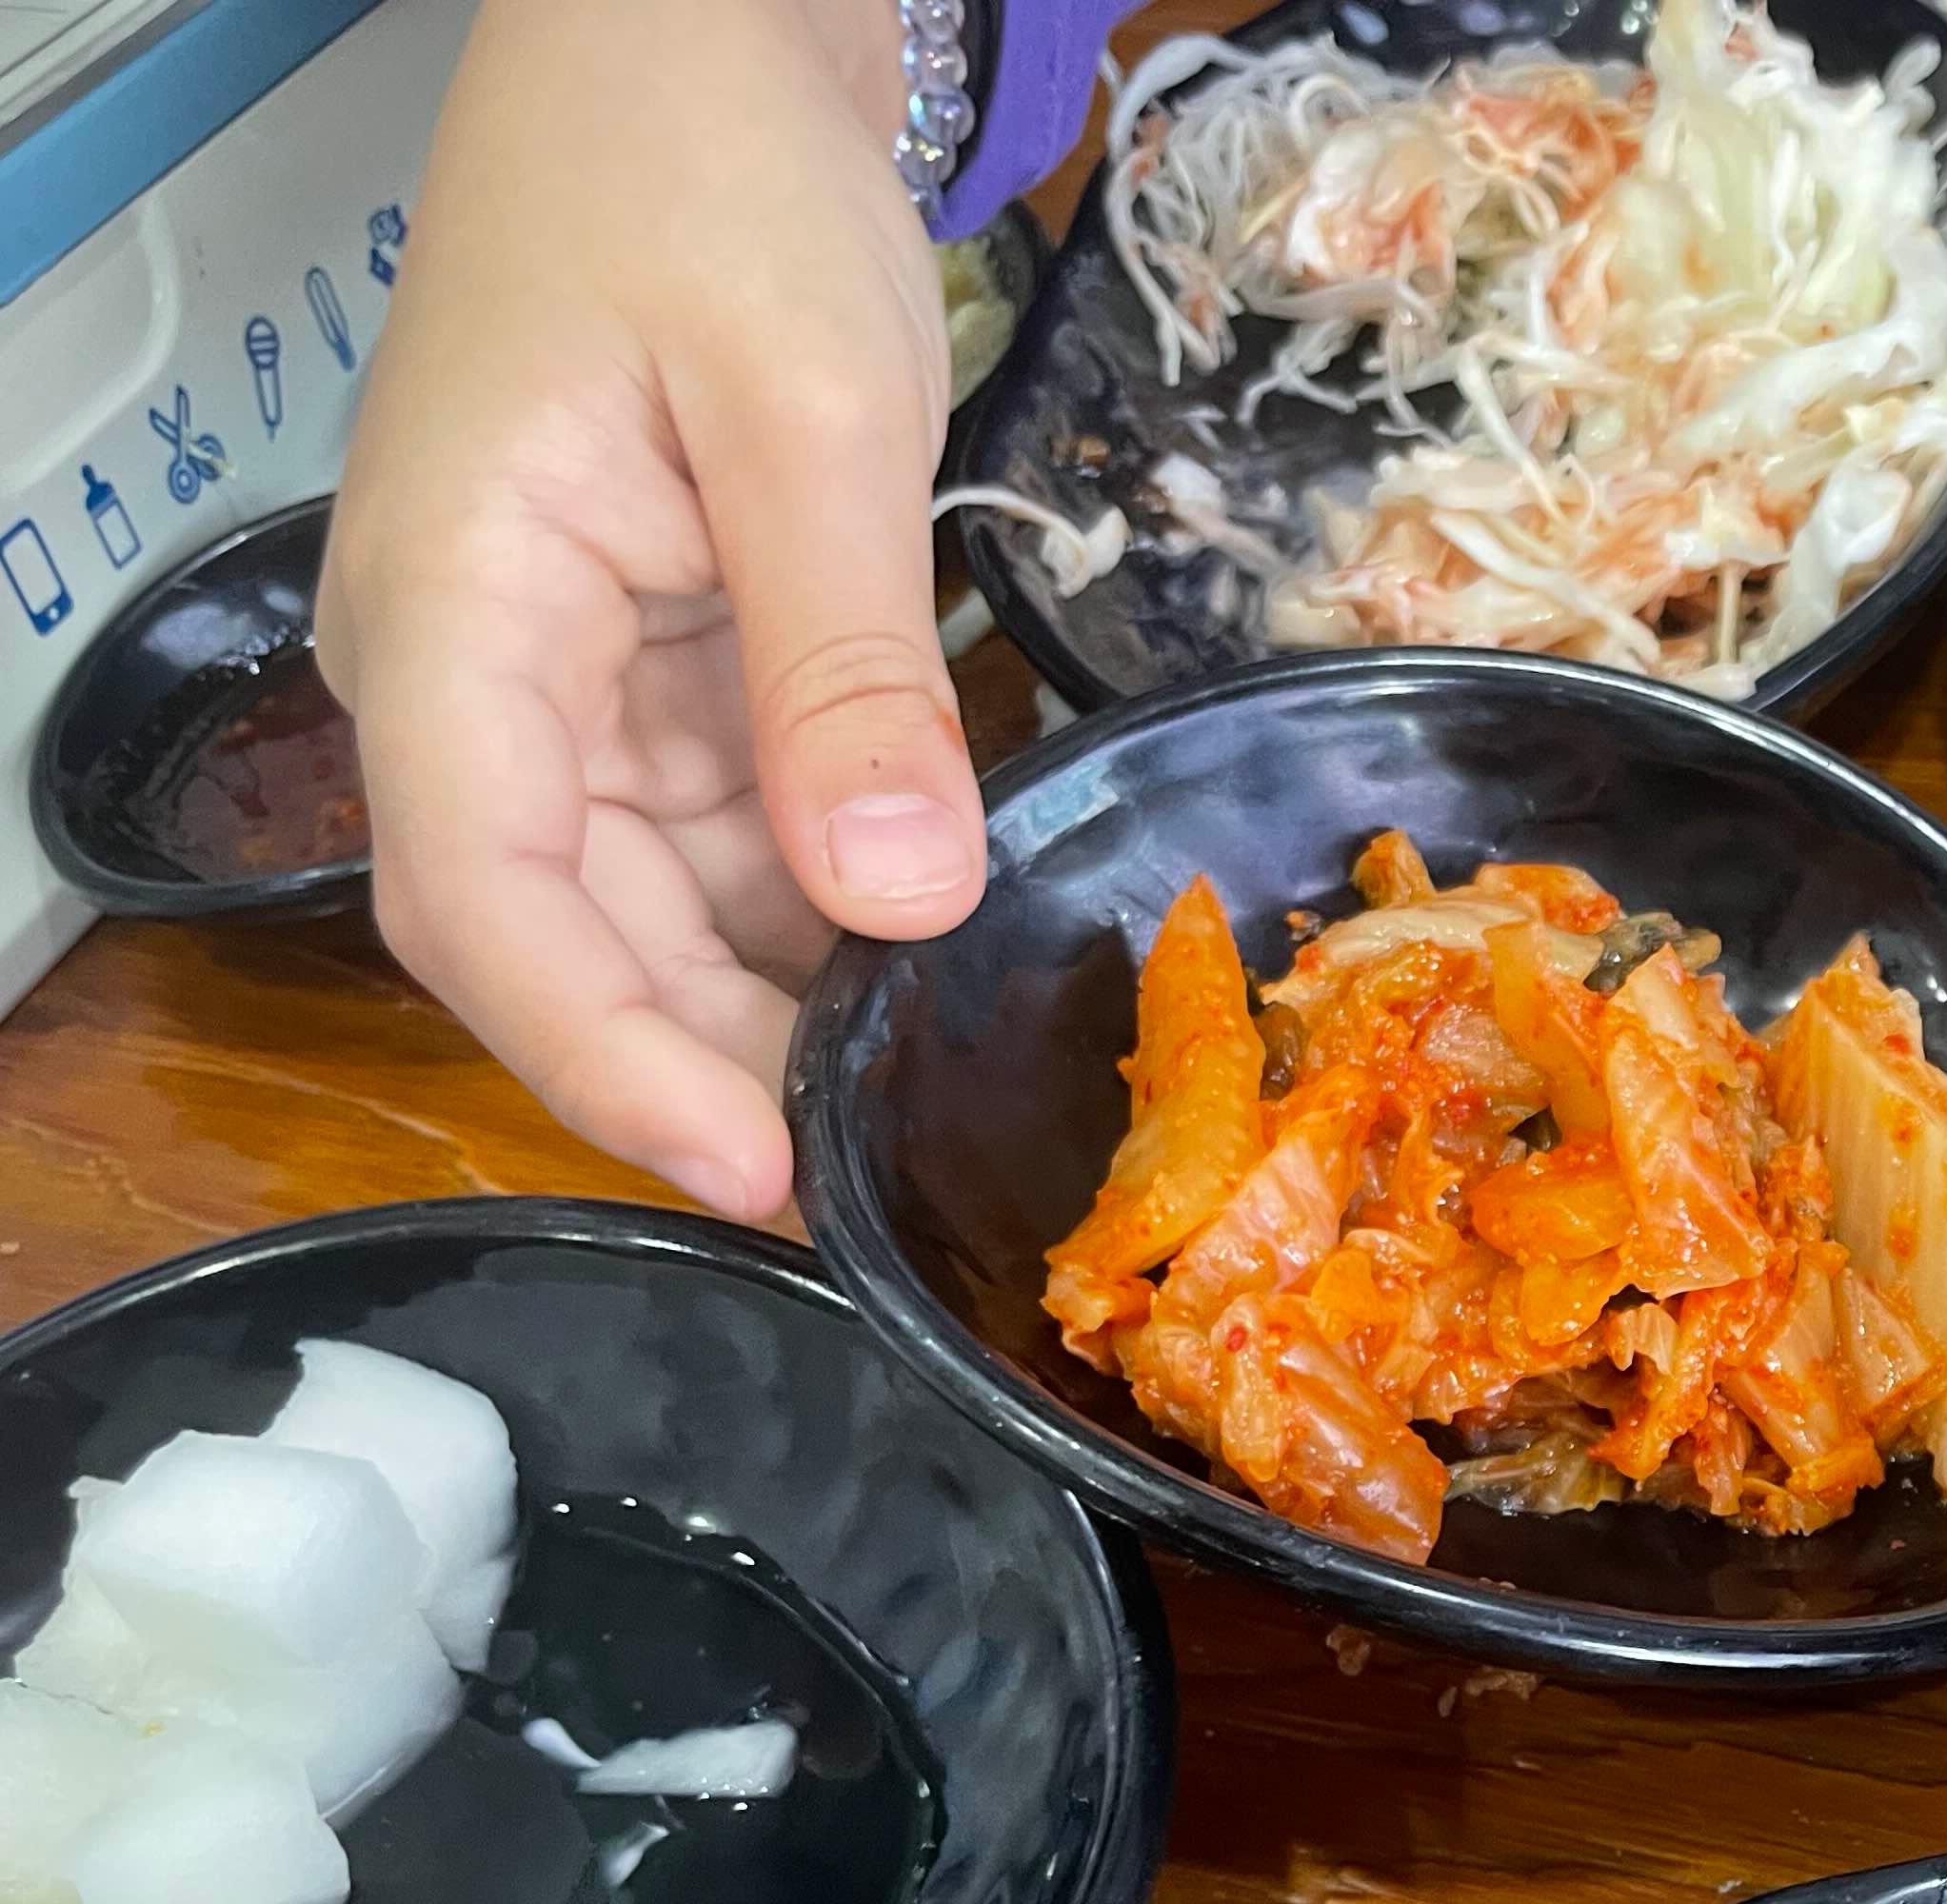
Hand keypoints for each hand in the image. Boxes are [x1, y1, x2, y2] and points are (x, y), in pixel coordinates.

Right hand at [319, 0, 985, 1220]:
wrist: (694, 38)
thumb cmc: (707, 169)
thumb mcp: (807, 411)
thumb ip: (845, 661)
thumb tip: (898, 892)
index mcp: (452, 613)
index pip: (487, 908)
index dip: (614, 1066)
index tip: (753, 1177)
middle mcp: (474, 670)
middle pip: (568, 937)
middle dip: (717, 1058)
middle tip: (885, 1164)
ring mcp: (559, 673)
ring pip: (653, 901)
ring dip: (777, 991)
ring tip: (925, 1072)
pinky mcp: (652, 664)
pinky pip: (720, 825)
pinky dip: (817, 893)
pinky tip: (923, 936)